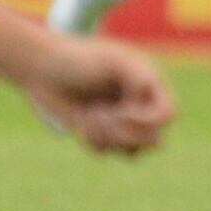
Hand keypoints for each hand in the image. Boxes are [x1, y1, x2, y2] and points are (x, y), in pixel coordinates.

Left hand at [26, 34, 174, 154]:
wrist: (41, 68)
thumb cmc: (78, 59)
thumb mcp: (113, 61)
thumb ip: (140, 78)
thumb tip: (146, 101)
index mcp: (148, 83)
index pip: (169, 113)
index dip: (149, 120)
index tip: (123, 112)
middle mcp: (139, 104)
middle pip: (154, 139)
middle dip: (126, 133)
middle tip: (99, 114)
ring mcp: (120, 121)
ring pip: (132, 150)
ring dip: (109, 138)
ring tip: (89, 116)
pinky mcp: (100, 133)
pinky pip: (107, 151)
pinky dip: (94, 141)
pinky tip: (80, 122)